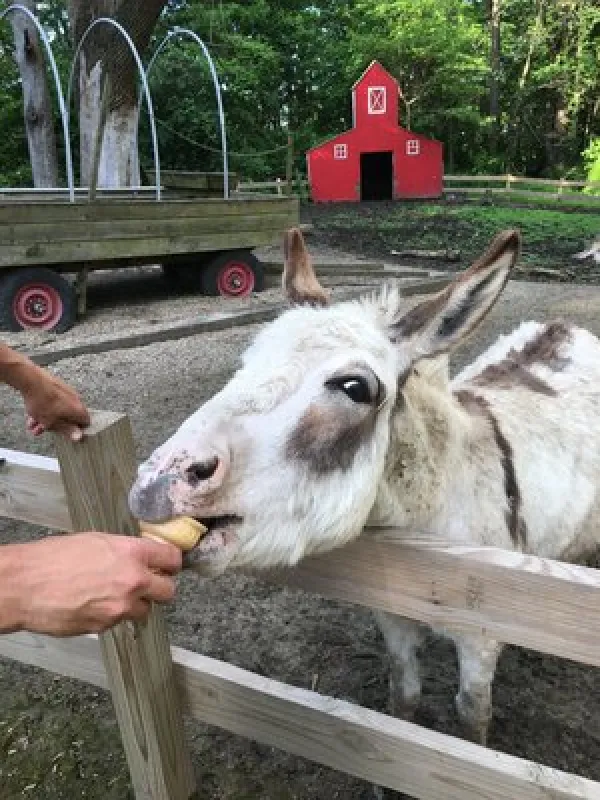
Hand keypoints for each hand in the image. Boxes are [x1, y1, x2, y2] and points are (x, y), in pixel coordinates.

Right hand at [3, 533, 181, 635]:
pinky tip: (93, 605)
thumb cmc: (53, 558)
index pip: (172, 558)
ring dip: (135, 605)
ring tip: (112, 595)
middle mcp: (133, 580)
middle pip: (169, 591)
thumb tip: (140, 557)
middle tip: (148, 585)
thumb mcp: (96, 541)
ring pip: (145, 610)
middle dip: (160, 588)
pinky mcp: (106, 626)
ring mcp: (121, 607)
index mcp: (132, 553)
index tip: (169, 565)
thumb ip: (125, 551)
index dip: (172, 563)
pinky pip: (119, 621)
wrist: (24, 585)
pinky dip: (112, 616)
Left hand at [21, 365, 89, 440]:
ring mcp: (66, 392)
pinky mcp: (57, 387)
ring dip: (46, 419)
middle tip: (43, 430)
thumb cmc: (44, 403)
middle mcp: (76, 400)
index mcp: (79, 410)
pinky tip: (32, 415)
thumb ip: (67, 430)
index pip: (85, 423)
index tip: (66, 435)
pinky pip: (53, 402)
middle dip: (54, 426)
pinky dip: (44, 409)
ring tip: (33, 424)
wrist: (32, 380)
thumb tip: (79, 437)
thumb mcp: (53, 423)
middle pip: (68, 417)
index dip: (77, 431)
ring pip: (57, 410)